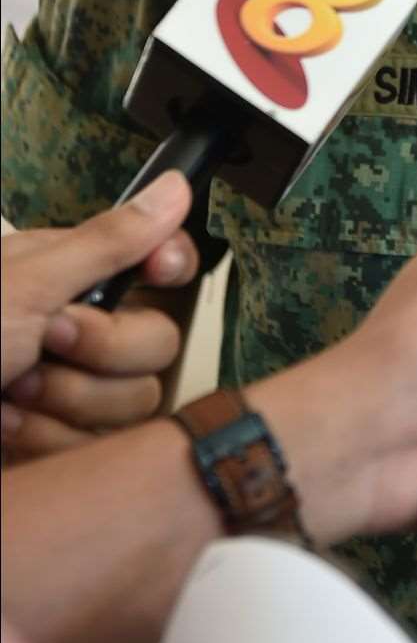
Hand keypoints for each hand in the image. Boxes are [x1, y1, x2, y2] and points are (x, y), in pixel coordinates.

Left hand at [1, 170, 200, 457]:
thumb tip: (173, 189)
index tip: (154, 273)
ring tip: (8, 390)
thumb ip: (108, 241)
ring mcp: (62, 391)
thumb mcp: (23, 284)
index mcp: (68, 276)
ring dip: (61, 405)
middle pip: (156, 346)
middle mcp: (71, 330)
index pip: (159, 265)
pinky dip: (40, 443)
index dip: (165, 269)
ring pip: (129, 406)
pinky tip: (2, 427)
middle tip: (41, 342)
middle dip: (97, 354)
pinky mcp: (49, 447)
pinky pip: (90, 454)